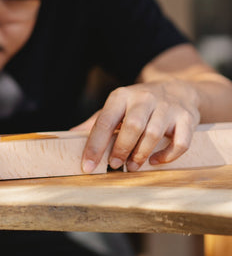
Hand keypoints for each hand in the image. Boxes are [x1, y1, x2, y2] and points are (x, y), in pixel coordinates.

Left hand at [72, 80, 199, 171]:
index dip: (94, 146)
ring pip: (153, 135)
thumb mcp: (115, 108)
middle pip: (131, 127)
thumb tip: (69, 135)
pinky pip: (180, 142)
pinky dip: (167, 156)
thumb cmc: (138, 105)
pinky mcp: (187, 118)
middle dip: (120, 149)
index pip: (104, 122)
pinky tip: (155, 161)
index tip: (87, 166)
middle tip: (114, 165)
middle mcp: (144, 98)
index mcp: (121, 96)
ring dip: (140, 155)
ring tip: (131, 166)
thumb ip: (95, 123)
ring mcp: (167, 107)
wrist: (177, 89)